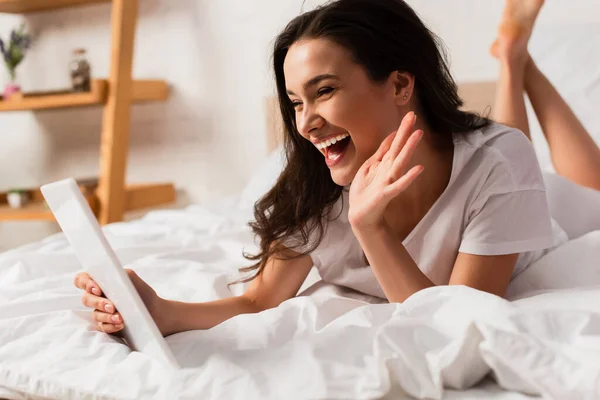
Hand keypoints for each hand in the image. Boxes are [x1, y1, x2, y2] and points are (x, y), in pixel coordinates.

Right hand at [74, 269, 171, 335]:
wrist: (156, 311)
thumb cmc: (142, 292)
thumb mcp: (132, 279)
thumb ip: (119, 273)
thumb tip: (109, 274)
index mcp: (100, 282)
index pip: (82, 279)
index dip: (85, 283)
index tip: (98, 289)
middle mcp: (97, 297)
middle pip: (86, 299)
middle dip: (98, 303)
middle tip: (112, 306)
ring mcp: (101, 312)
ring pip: (95, 314)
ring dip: (107, 316)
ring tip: (120, 318)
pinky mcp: (106, 325)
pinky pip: (102, 327)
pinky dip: (111, 326)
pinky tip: (120, 324)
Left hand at [348, 112, 423, 229]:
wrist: (360, 215)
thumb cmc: (364, 191)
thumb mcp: (370, 166)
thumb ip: (381, 152)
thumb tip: (391, 136)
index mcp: (384, 164)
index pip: (394, 143)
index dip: (401, 129)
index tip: (410, 114)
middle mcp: (389, 170)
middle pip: (398, 148)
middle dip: (405, 132)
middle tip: (413, 116)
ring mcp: (388, 181)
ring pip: (400, 162)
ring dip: (409, 148)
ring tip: (418, 134)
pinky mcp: (385, 194)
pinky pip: (398, 185)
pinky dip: (408, 177)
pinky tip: (419, 168)